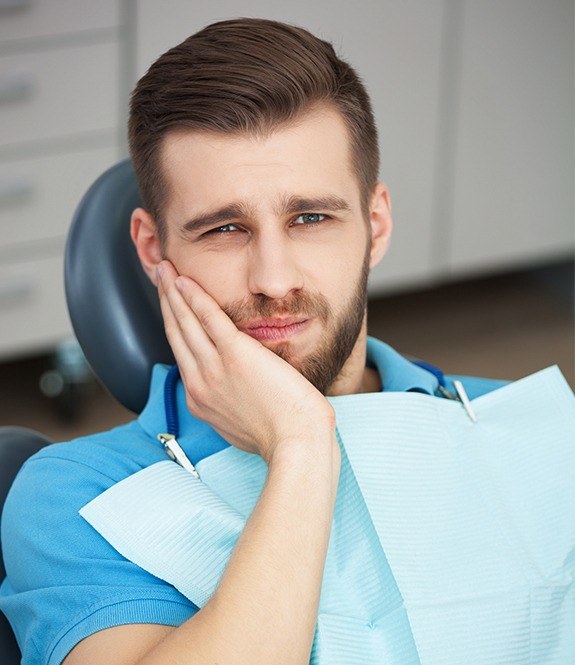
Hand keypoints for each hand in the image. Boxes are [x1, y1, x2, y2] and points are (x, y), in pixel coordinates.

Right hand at [157, 261, 335, 463]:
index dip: (174, 324)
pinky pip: (208, 319)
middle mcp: (200, 383)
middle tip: (159, 275)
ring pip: (185, 322)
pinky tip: (184, 280)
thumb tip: (237, 390)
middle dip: (166, 301)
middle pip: (176, 333)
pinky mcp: (235, 355)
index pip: (182, 353)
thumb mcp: (243, 424)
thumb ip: (232, 402)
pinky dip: (193, 297)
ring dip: (173, 292)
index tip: (171, 306)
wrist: (296, 442)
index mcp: (202, 399)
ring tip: (165, 269)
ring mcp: (214, 369)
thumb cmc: (281, 436)